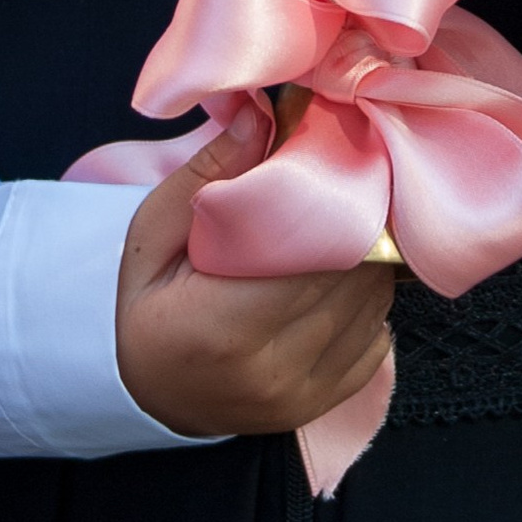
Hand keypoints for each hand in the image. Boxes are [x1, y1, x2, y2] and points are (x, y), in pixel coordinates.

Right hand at [115, 112, 396, 437]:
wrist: (145, 393)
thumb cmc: (146, 307)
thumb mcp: (153, 235)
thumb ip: (207, 176)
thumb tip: (260, 116)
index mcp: (221, 327)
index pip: (315, 257)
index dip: (338, 207)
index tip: (339, 166)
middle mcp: (270, 370)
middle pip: (352, 280)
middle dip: (360, 227)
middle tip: (351, 185)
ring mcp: (300, 395)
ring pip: (373, 308)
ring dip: (369, 265)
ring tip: (343, 232)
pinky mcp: (320, 405)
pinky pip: (376, 343)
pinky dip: (367, 307)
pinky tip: (337, 285)